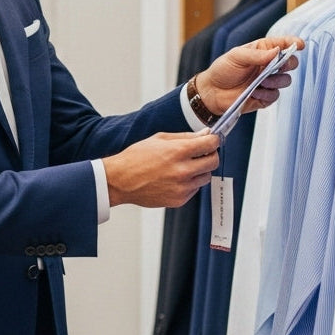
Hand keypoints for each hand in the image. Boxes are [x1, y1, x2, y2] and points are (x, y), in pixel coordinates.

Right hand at [102, 130, 221, 207]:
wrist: (120, 181)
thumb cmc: (136, 158)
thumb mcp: (159, 139)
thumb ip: (186, 137)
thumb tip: (206, 134)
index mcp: (178, 152)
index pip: (211, 144)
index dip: (214, 140)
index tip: (212, 140)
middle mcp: (183, 170)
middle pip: (213, 162)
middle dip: (210, 155)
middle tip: (201, 153)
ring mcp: (182, 187)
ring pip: (206, 177)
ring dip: (200, 170)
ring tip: (184, 167)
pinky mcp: (179, 200)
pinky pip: (194, 189)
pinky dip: (190, 183)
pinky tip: (175, 178)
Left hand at [196, 35, 303, 115]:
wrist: (212, 92)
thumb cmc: (222, 70)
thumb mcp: (236, 56)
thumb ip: (257, 55)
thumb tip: (277, 51)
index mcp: (263, 51)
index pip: (283, 44)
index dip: (294, 43)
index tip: (299, 45)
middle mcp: (268, 65)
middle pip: (290, 63)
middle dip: (288, 64)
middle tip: (278, 67)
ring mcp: (267, 82)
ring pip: (285, 80)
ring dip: (276, 81)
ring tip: (261, 82)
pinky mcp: (264, 97)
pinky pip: (275, 95)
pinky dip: (267, 94)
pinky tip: (255, 93)